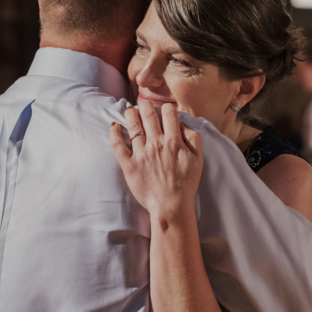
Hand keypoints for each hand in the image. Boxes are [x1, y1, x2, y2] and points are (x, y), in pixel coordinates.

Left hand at [109, 101, 202, 219]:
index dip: (167, 108)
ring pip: (133, 125)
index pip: (168, 113)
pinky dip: (114, 133)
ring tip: (129, 110)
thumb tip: (182, 124)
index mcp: (174, 141)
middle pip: (148, 115)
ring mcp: (141, 154)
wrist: (171, 206)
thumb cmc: (186, 184)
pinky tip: (113, 125)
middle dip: (145, 105)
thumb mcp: (198, 160)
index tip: (164, 110)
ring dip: (130, 114)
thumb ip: (193, 138)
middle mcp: (156, 144)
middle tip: (143, 104)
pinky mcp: (129, 164)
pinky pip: (118, 145)